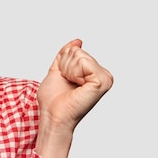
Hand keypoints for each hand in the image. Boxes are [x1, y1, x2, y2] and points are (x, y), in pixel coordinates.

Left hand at [35, 39, 112, 157]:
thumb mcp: (58, 70)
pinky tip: (76, 86)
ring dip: (68, 70)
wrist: (53, 115)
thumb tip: (78, 42)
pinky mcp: (102, 81)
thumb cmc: (53, 99)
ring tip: (71, 85)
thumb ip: (66, 55)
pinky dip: (73, 73)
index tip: (66, 80)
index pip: (75, 50)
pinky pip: (83, 62)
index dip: (63, 63)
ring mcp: (105, 78)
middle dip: (65, 66)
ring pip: (79, 55)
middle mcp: (104, 75)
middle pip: (77, 51)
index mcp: (95, 72)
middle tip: (67, 83)